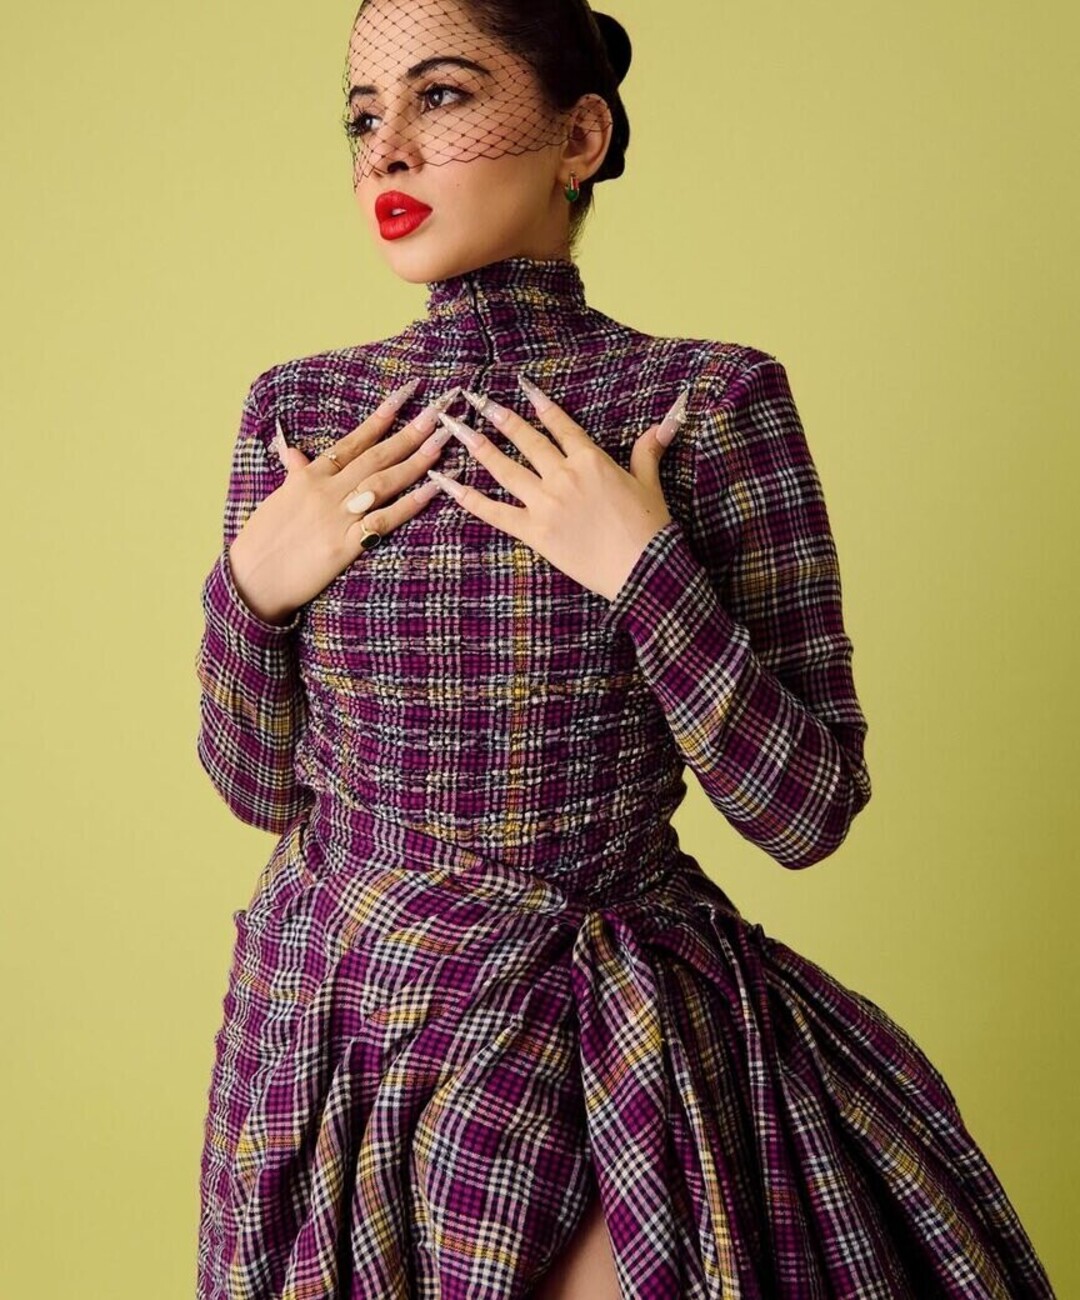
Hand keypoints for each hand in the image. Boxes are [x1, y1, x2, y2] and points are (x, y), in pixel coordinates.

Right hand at [227, 379, 459, 623]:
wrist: (252, 578)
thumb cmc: (263, 539)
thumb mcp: (278, 498)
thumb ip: (294, 473)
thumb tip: (294, 452)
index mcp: (309, 475)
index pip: (353, 440)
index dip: (381, 417)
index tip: (405, 395)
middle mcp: (326, 490)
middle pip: (375, 456)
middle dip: (409, 433)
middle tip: (437, 412)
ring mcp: (338, 516)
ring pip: (384, 482)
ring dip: (416, 461)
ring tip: (442, 442)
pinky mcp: (345, 545)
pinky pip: (384, 519)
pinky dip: (410, 503)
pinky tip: (433, 489)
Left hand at [426, 375, 687, 601]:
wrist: (643, 570)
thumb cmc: (650, 529)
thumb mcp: (650, 484)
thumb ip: (648, 451)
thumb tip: (669, 420)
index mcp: (591, 460)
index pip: (561, 424)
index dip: (541, 403)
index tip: (522, 385)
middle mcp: (563, 475)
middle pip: (526, 439)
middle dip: (499, 417)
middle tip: (475, 398)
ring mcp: (545, 503)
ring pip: (504, 468)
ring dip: (477, 446)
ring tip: (454, 427)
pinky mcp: (534, 532)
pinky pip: (494, 512)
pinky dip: (467, 497)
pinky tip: (445, 482)